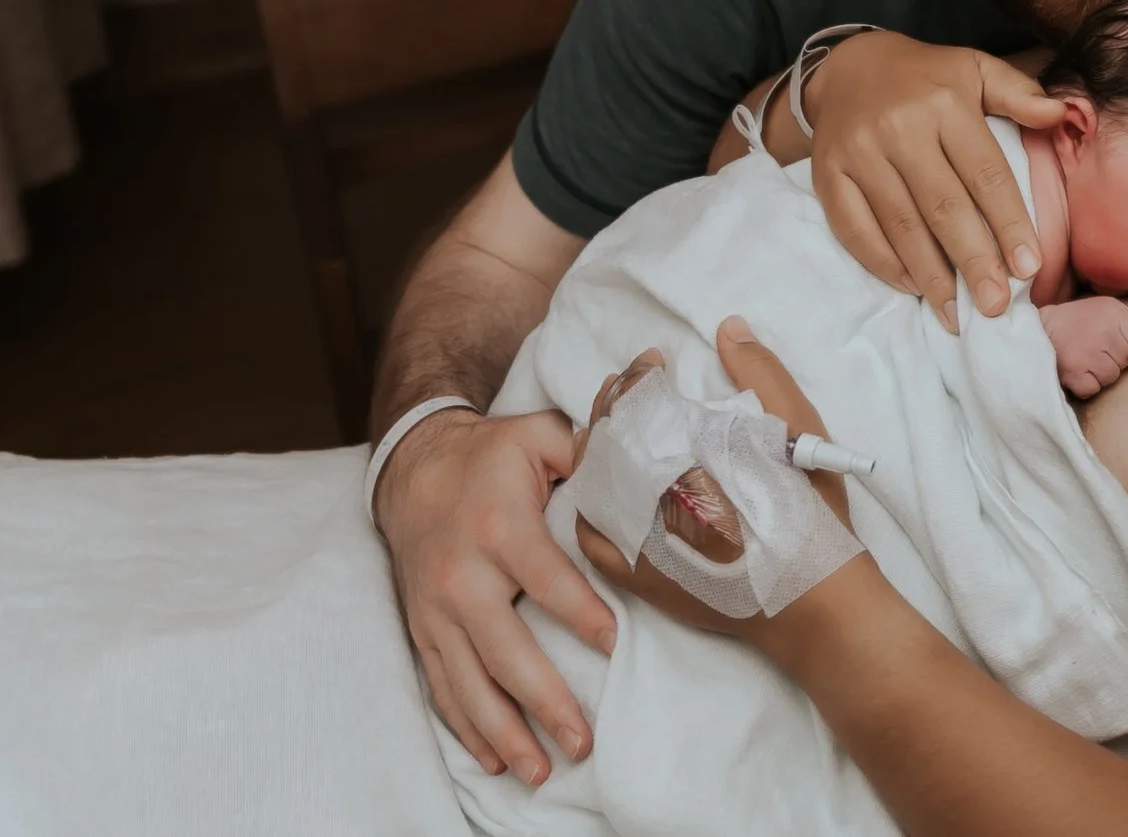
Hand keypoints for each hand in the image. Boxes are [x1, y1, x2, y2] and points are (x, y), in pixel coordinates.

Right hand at [374, 406, 615, 783]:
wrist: (410, 467)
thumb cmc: (490, 455)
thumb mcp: (536, 435)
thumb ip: (586, 447)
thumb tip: (638, 460)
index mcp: (499, 528)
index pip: (546, 579)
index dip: (581, 614)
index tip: (614, 646)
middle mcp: (461, 576)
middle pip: (504, 650)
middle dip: (544, 702)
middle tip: (583, 742)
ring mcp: (435, 609)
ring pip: (468, 683)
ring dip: (504, 733)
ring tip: (543, 770)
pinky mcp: (421, 628)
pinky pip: (441, 686)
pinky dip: (466, 727)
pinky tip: (493, 759)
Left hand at [574, 319, 858, 654]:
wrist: (814, 603)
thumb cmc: (811, 514)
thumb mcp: (798, 431)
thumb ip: (763, 374)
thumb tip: (728, 327)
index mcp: (685, 456)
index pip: (638, 402)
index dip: (639, 375)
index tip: (653, 361)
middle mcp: (650, 498)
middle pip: (610, 440)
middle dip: (615, 406)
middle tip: (629, 384)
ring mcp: (638, 542)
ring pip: (595, 484)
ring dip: (599, 449)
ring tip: (612, 426)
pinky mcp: (640, 579)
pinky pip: (593, 537)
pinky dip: (591, 504)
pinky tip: (601, 487)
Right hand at [804, 30, 1064, 322]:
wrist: (849, 66)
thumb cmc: (928, 77)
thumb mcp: (976, 68)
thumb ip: (1018, 93)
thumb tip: (1060, 114)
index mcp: (945, 103)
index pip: (984, 173)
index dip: (1009, 223)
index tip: (1029, 267)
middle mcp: (899, 128)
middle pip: (943, 207)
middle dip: (973, 261)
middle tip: (996, 305)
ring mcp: (858, 154)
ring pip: (901, 226)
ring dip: (931, 277)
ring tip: (958, 314)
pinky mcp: (827, 176)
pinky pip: (856, 230)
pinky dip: (885, 265)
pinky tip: (914, 288)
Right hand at [1039, 296, 1127, 397]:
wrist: (1037, 330)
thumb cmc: (1077, 322)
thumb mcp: (1105, 309)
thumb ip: (1127, 325)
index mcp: (1114, 312)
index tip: (1116, 348)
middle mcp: (1104, 331)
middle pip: (1126, 363)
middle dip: (1113, 361)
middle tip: (1092, 350)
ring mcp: (1089, 352)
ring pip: (1111, 378)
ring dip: (1099, 374)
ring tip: (1083, 359)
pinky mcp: (1074, 372)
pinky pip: (1093, 390)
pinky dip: (1084, 386)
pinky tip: (1075, 371)